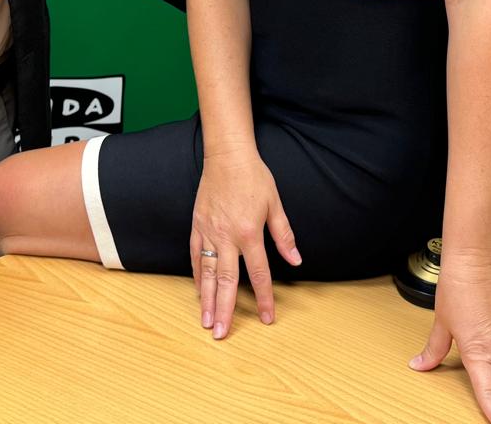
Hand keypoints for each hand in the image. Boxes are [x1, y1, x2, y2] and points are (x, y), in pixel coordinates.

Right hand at [189, 149, 301, 338]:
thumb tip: (296, 260)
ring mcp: (208, 232)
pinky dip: (195, 275)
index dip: (265, 298)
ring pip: (205, 273)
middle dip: (225, 310)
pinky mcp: (196, 225)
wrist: (227, 155)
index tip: (268, 317)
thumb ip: (283, 235)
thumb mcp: (275, 205)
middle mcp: (226, 236)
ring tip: (205, 321)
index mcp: (249, 233)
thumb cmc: (254, 177)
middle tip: (221, 334)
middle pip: (225, 281)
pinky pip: (194, 255)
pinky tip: (198, 291)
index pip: (258, 273)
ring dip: (206, 300)